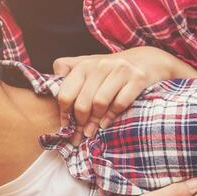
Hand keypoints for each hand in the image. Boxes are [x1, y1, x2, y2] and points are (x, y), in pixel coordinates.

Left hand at [52, 46, 195, 139]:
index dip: (64, 113)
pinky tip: (105, 124)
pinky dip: (111, 117)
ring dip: (94, 123)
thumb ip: (67, 75)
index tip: (66, 126)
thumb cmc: (110, 70)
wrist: (146, 60)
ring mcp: (120, 70)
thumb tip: (50, 94)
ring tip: (92, 132)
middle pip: (82, 102)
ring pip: (99, 103)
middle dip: (79, 123)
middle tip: (79, 135)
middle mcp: (100, 65)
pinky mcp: (137, 79)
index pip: (65, 93)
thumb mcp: (88, 67)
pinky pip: (119, 103)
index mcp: (84, 65)